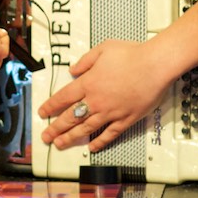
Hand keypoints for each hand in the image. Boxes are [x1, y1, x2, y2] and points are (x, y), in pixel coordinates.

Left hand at [37, 40, 177, 152]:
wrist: (155, 65)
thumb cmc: (131, 54)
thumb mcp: (103, 49)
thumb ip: (85, 61)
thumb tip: (73, 70)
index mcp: (88, 83)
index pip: (63, 98)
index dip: (50, 106)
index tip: (42, 113)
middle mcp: (96, 100)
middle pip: (70, 117)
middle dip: (56, 128)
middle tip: (46, 137)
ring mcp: (111, 112)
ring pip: (86, 129)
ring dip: (71, 138)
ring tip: (60, 144)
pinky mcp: (126, 119)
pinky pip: (110, 134)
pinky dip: (100, 142)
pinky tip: (92, 148)